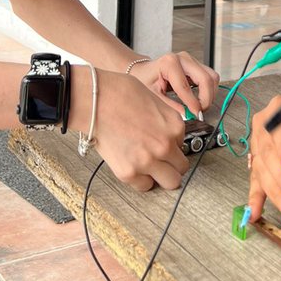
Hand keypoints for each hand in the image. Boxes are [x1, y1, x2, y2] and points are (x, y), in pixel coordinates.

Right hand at [88, 70, 188, 190]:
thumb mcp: (156, 102)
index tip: (162, 145)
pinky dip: (140, 179)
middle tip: (161, 162)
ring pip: (170, 182)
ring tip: (148, 167)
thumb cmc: (121, 94)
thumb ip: (165, 123)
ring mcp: (148, 161)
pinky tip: (133, 166)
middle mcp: (165, 145)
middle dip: (173, 165)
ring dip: (161, 176)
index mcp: (174, 126)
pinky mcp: (128, 173)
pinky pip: (144, 186)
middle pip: (182, 168)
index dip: (172, 145)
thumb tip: (168, 135)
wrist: (97, 101)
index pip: (183, 145)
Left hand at [129, 53, 218, 118]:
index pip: (186, 86)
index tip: (196, 115)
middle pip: (206, 79)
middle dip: (206, 98)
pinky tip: (200, 98)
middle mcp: (183, 58)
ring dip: (210, 94)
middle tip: (200, 112)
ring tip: (200, 106)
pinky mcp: (196, 64)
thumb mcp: (153, 95)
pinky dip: (209, 89)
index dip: (193, 103)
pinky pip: (210, 76)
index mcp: (169, 63)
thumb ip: (170, 105)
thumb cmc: (145, 80)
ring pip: (212, 77)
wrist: (143, 70)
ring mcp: (191, 60)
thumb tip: (187, 116)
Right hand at [245, 95, 280, 229]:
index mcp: (279, 109)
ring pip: (263, 173)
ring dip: (279, 196)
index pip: (279, 133)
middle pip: (269, 157)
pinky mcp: (257, 162)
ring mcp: (256, 145)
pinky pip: (255, 182)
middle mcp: (262, 127)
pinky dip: (256, 200)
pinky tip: (255, 215)